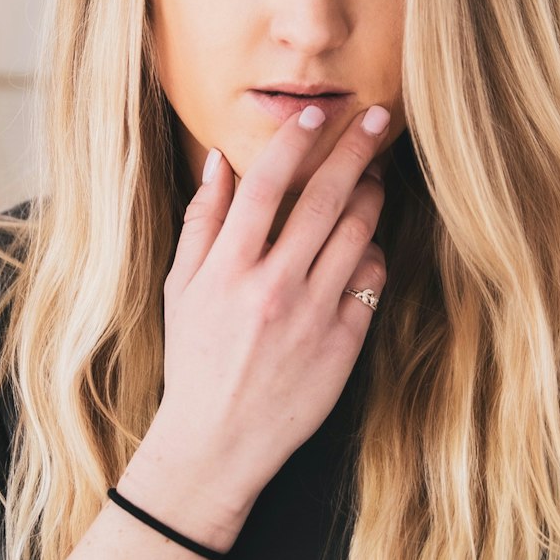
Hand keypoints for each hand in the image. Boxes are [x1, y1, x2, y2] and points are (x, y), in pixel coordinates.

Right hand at [131, 105, 388, 534]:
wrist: (218, 444)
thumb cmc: (195, 357)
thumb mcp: (183, 287)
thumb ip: (202, 222)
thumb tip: (218, 160)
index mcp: (229, 269)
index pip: (267, 187)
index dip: (293, 143)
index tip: (315, 115)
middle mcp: (274, 287)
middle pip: (325, 199)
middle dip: (354, 149)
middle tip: (376, 117)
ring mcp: (314, 316)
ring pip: (357, 233)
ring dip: (371, 193)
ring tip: (374, 173)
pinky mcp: (344, 344)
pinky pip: (371, 280)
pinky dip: (372, 252)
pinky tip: (366, 241)